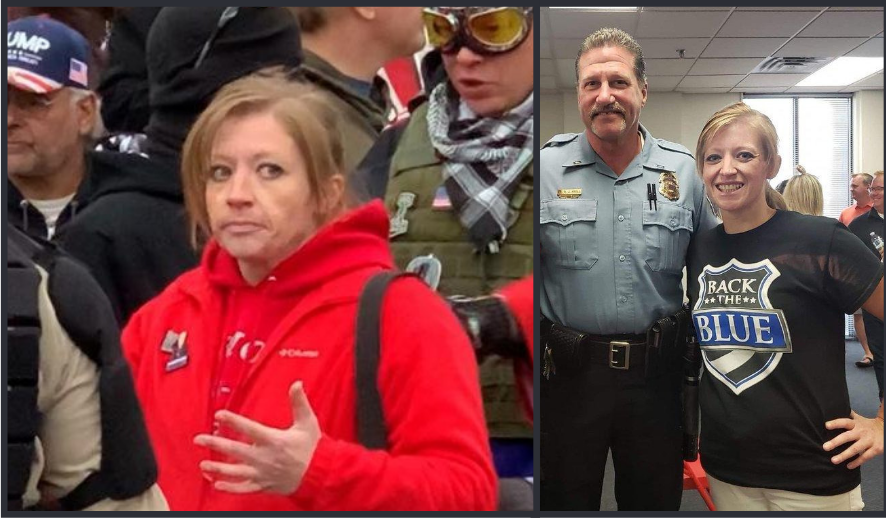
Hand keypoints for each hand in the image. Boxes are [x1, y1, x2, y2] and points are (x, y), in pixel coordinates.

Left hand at [193, 381, 320, 494]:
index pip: (249, 429)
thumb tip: (296, 384)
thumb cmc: (314, 448)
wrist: (321, 475)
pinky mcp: (264, 485)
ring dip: (218, 469)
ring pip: (236, 472)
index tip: (219, 415)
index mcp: (274, 441)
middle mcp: (265, 458)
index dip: (233, 421)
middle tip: (200, 439)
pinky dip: (230, 487)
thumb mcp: (308, 423)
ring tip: (203, 465)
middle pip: (236, 450)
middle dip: (216, 444)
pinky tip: (218, 484)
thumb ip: (299, 403)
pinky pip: (244, 488)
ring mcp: (263, 473)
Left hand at [823, 411, 883, 468]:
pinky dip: (857, 462)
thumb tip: (836, 408)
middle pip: (847, 436)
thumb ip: (848, 415)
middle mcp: (861, 432)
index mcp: (856, 424)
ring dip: (844, 455)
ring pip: (855, 449)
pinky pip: (865, 457)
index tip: (826, 425)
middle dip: (836, 442)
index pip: (844, 422)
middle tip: (825, 447)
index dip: (836, 423)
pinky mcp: (876, 449)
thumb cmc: (868, 425)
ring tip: (833, 460)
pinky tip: (848, 466)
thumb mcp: (859, 419)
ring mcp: (869, 441)